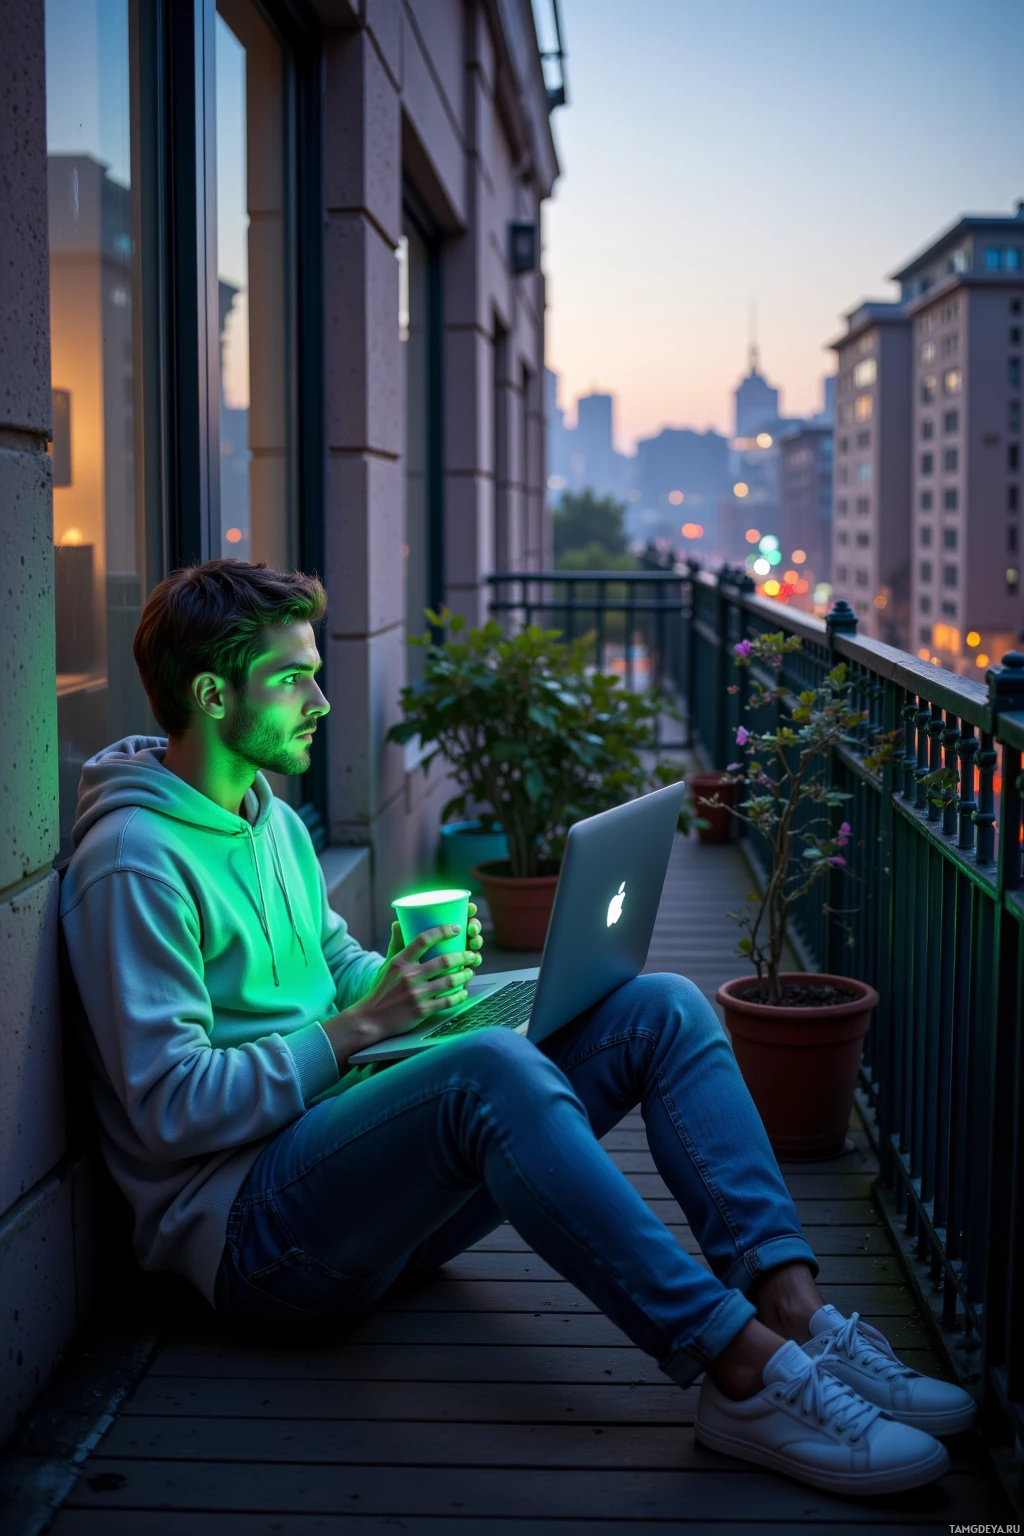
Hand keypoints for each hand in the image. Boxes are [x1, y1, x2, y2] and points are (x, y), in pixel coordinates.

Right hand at [321, 908, 483, 1066]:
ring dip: (464, 975)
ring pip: (449, 981)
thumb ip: (396, 944)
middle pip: (444, 961)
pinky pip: (447, 1001)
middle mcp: (409, 976)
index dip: (443, 931)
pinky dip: (459, 996)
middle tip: (471, 954)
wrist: (371, 1019)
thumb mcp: (387, 965)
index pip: (423, 939)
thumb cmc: (382, 989)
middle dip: (463, 956)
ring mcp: (416, 994)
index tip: (457, 927)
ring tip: (470, 971)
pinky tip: (464, 992)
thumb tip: (399, 922)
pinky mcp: (422, 1011)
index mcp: (400, 961)